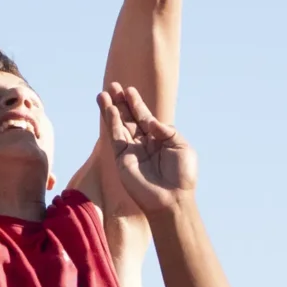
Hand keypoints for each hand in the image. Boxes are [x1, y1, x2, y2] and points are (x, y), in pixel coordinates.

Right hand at [97, 83, 196, 216]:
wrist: (172, 200)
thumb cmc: (182, 176)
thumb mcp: (181, 147)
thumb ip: (166, 131)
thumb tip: (150, 121)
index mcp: (159, 140)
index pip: (145, 117)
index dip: (137, 104)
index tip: (129, 90)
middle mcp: (143, 144)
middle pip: (129, 118)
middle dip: (121, 102)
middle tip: (113, 86)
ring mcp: (131, 151)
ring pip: (118, 125)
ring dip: (111, 109)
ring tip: (104, 93)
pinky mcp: (121, 160)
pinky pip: (115, 137)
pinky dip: (111, 122)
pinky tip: (109, 109)